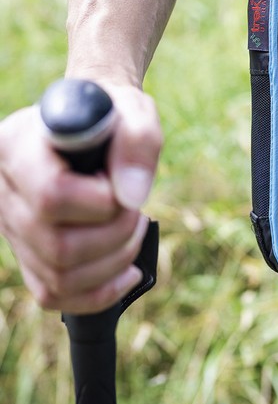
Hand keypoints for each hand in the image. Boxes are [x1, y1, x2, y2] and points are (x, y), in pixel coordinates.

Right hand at [0, 85, 161, 313]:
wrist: (94, 124)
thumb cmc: (112, 115)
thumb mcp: (133, 109)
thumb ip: (137, 140)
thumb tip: (131, 196)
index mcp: (16, 146)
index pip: (52, 195)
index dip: (100, 200)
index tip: (120, 183)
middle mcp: (4, 189)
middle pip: (59, 246)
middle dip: (117, 234)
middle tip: (135, 208)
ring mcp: (12, 225)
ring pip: (60, 276)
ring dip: (115, 261)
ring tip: (134, 227)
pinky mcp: (27, 250)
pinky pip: (54, 294)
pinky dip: (100, 292)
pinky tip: (128, 272)